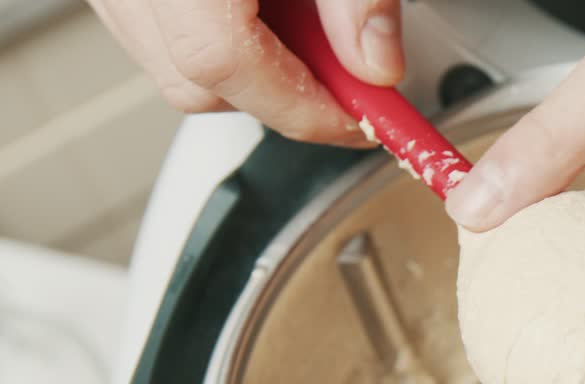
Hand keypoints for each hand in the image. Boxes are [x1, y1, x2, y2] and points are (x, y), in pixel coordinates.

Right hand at [86, 0, 405, 145]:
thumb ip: (354, 0)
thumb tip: (377, 68)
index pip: (226, 65)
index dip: (305, 108)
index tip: (364, 122)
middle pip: (198, 83)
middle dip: (284, 97)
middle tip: (352, 84)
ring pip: (175, 70)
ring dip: (251, 71)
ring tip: (308, 31)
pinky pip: (159, 38)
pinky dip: (220, 43)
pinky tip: (263, 13)